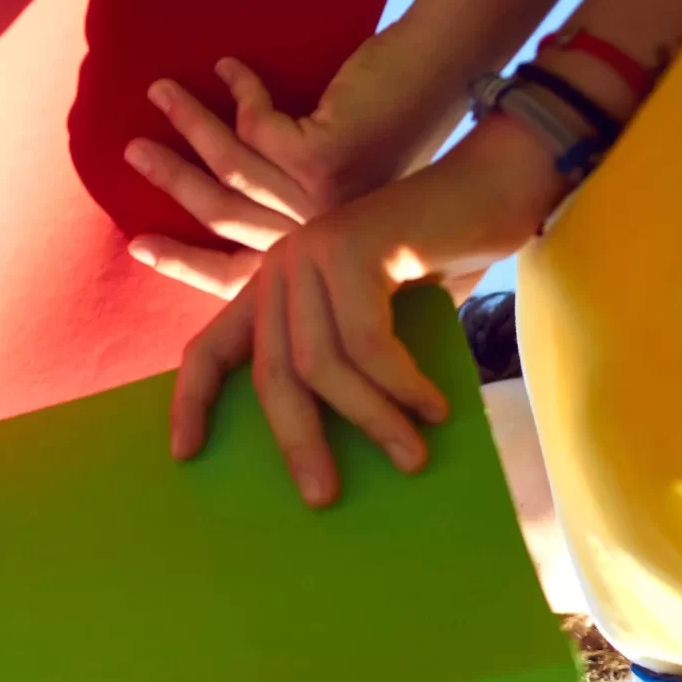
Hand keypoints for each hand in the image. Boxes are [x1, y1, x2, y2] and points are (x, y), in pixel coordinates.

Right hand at [123, 39, 483, 299]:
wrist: (459, 105)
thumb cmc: (413, 159)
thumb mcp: (354, 217)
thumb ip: (308, 241)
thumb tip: (244, 240)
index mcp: (314, 269)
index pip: (230, 279)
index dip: (180, 262)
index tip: (137, 243)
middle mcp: (313, 246)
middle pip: (217, 214)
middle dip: (168, 179)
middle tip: (131, 151)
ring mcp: (315, 204)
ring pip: (227, 164)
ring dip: (188, 120)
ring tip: (160, 92)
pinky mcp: (318, 160)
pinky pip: (254, 123)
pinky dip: (239, 88)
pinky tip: (228, 68)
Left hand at [169, 117, 566, 506]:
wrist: (498, 185)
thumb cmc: (439, 264)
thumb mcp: (379, 324)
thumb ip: (347, 371)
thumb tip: (334, 456)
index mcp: (273, 288)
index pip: (209, 350)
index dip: (191, 403)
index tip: (184, 455)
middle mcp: (280, 267)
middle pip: (272, 374)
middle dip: (298, 441)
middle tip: (323, 496)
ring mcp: (311, 253)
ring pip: (321, 365)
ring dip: (370, 420)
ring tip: (410, 457)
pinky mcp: (352, 248)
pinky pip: (367, 343)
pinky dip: (401, 385)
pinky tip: (434, 409)